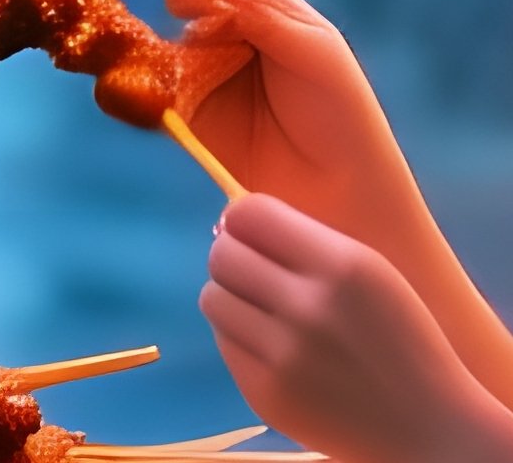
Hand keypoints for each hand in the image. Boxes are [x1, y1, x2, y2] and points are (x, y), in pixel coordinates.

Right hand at [164, 0, 418, 239]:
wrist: (339, 198)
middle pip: (178, 12)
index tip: (193, 1)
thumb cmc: (339, 115)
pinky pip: (144, 91)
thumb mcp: (313, 49)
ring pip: (155, 46)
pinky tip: (139, 87)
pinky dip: (134, 85)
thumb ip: (261, 10)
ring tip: (159, 66)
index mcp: (260, 13)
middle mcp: (224, 38)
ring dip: (146, 49)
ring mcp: (198, 77)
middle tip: (176, 34)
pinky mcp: (179, 117)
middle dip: (170, 19)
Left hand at [202, 194, 512, 462]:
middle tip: (257, 274)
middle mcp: (308, 308)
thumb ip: (303, 240)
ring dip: (232, 298)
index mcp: (341, 266)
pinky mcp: (266, 394)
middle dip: (234, 256)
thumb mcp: (369, 270)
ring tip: (265, 312)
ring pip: (212, 297)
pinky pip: (224, 342)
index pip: (248, 214)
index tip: (255, 234)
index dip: (243, 219)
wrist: (430, 429)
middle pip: (222, 254)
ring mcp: (283, 356)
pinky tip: (273, 347)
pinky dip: (240, 337)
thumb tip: (229, 221)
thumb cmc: (399, 339)